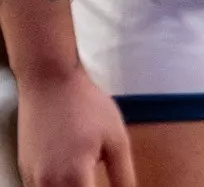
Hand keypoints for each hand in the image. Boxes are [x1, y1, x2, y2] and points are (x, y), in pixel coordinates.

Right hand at [16, 66, 134, 186]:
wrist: (50, 83)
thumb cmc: (88, 107)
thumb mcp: (117, 140)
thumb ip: (123, 176)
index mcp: (73, 177)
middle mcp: (47, 183)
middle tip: (97, 179)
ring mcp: (32, 177)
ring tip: (87, 176)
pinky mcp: (24, 169)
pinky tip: (70, 177)